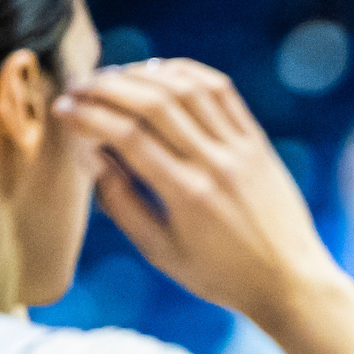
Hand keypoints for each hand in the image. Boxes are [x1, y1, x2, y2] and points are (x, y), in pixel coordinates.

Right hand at [53, 59, 340, 325]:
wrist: (291, 281)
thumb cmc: (221, 276)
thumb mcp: (162, 253)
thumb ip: (122, 204)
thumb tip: (91, 157)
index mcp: (188, 195)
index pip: (127, 135)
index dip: (88, 115)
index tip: (62, 109)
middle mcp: (216, 164)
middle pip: (153, 103)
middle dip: (107, 87)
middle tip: (79, 86)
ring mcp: (241, 149)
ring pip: (187, 89)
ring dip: (144, 74)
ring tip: (113, 76)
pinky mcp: (258, 142)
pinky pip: (222, 91)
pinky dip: (186, 73)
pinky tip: (159, 72)